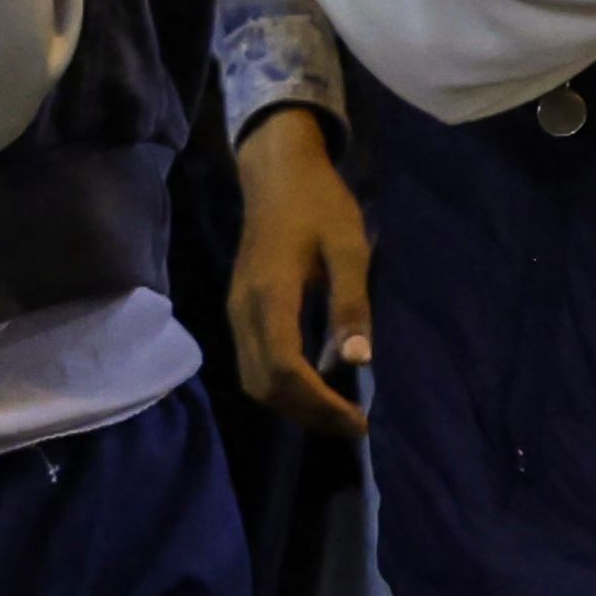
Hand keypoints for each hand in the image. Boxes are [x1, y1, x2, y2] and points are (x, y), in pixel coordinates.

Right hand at [222, 107, 375, 431]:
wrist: (277, 173)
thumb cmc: (319, 205)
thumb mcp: (348, 248)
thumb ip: (351, 303)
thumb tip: (358, 360)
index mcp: (270, 295)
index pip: (285, 370)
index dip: (320, 404)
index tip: (358, 419)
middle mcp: (243, 310)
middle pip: (264, 386)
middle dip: (307, 413)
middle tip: (352, 422)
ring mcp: (236, 311)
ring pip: (253, 380)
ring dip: (293, 405)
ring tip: (336, 410)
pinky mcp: (240, 311)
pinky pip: (253, 364)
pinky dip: (282, 386)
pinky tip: (316, 384)